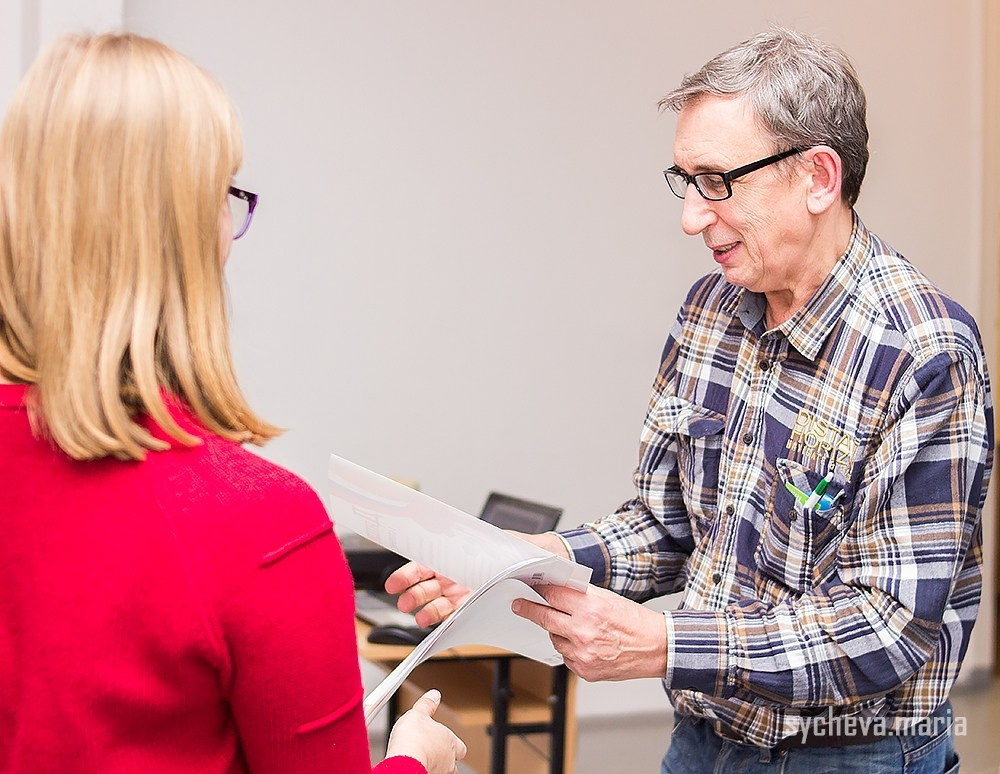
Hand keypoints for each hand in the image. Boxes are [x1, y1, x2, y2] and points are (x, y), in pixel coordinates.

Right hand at [383, 530, 568, 626]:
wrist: (542, 562)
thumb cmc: (517, 548)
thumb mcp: (495, 542)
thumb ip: (476, 546)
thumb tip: (460, 545)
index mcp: (455, 555)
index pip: (426, 563)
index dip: (408, 573)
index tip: (395, 582)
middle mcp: (456, 574)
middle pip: (427, 584)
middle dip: (413, 594)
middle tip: (403, 602)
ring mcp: (464, 591)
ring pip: (438, 601)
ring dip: (426, 610)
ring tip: (418, 617)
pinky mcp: (475, 605)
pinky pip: (455, 614)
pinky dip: (443, 620)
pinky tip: (434, 625)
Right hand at [385, 690, 466, 773]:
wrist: (406, 760)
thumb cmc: (415, 739)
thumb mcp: (419, 713)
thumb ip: (427, 704)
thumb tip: (434, 695)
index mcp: (450, 742)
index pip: (460, 747)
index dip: (454, 744)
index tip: (445, 740)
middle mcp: (449, 759)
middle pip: (454, 761)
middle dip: (446, 758)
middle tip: (434, 752)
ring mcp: (440, 772)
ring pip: (443, 771)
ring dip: (436, 765)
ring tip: (424, 759)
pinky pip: (430, 773)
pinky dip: (425, 770)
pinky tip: (417, 766)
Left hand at [512, 584, 666, 682]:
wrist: (656, 648)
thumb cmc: (635, 622)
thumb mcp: (607, 598)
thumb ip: (580, 596)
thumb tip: (556, 590)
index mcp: (590, 608)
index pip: (553, 595)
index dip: (539, 589)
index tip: (529, 587)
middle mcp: (583, 631)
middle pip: (544, 617)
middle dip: (529, 609)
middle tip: (519, 605)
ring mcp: (582, 653)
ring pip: (554, 638)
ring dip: (557, 631)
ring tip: (576, 627)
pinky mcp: (585, 670)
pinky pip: (566, 656)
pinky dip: (570, 648)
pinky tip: (585, 644)